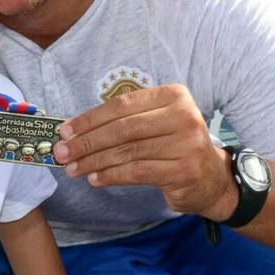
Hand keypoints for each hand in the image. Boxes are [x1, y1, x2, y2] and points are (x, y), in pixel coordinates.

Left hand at [53, 84, 235, 220]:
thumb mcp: (156, 123)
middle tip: (62, 153)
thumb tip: (75, 131)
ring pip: (127, 151)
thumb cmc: (175, 146)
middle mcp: (183, 115)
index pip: (122, 105)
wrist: (212, 177)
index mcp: (173, 95)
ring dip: (94, 161)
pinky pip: (137, 172)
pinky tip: (95, 178)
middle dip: (87, 142)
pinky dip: (112, 175)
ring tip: (73, 168)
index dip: (89, 119)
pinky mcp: (184, 170)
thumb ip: (124, 122)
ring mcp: (186, 143)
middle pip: (123, 128)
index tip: (65, 131)